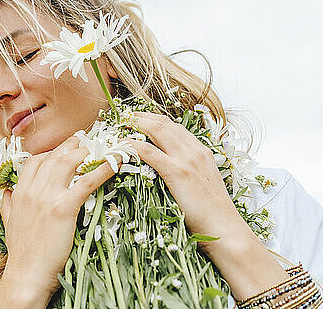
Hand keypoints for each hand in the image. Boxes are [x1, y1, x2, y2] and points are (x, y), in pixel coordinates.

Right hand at [0, 135, 119, 298]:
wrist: (26, 275)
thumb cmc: (21, 253)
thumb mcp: (9, 222)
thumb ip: (9, 203)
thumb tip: (8, 191)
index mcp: (19, 192)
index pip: (36, 160)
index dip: (53, 151)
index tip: (67, 149)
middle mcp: (32, 190)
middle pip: (54, 155)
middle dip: (73, 145)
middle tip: (88, 141)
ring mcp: (46, 198)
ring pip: (69, 162)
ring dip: (87, 152)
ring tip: (102, 148)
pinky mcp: (63, 208)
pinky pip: (86, 182)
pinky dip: (103, 170)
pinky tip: (115, 163)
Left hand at [123, 111, 245, 243]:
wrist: (225, 228)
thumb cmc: (211, 213)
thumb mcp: (202, 183)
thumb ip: (188, 171)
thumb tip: (168, 169)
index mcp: (201, 151)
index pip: (174, 126)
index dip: (154, 119)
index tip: (138, 119)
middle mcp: (195, 150)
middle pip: (164, 123)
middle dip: (141, 116)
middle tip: (124, 116)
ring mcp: (187, 159)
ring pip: (157, 130)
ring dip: (135, 124)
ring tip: (119, 124)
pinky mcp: (178, 172)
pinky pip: (149, 152)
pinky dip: (133, 145)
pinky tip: (121, 145)